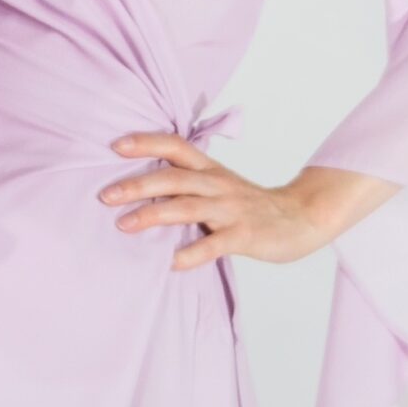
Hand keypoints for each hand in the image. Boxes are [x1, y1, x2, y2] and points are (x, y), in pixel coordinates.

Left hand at [98, 134, 399, 271]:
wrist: (303, 218)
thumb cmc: (251, 205)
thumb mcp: (219, 185)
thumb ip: (187, 183)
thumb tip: (141, 186)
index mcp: (210, 170)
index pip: (176, 147)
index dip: (146, 142)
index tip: (115, 144)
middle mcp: (218, 185)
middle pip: (173, 177)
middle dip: (137, 184)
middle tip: (104, 195)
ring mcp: (231, 210)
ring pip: (188, 207)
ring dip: (154, 214)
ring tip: (124, 225)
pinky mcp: (245, 235)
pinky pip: (215, 244)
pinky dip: (192, 253)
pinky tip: (170, 263)